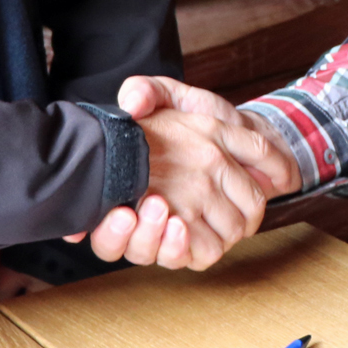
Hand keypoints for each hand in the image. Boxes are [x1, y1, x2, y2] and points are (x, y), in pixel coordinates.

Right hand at [65, 77, 302, 270]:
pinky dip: (201, 246)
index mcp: (127, 187)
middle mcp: (147, 217)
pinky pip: (203, 255)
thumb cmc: (200, 117)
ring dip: (171, 242)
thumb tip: (129, 104)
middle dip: (144, 234)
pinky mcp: (210, 239)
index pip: (104, 230)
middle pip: (136, 248)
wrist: (243, 131)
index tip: (123, 214)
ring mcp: (179, 231)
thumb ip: (145, 91)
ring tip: (178, 219)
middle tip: (157, 206)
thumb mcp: (168, 95)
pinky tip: (197, 227)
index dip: (109, 231)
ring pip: (166, 256)